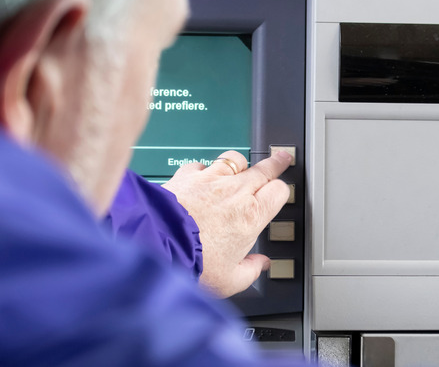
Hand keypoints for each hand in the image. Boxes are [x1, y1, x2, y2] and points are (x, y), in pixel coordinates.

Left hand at [162, 150, 291, 297]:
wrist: (156, 247)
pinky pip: (201, 164)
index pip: (279, 191)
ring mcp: (210, 180)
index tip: (282, 190)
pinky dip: (204, 169)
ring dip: (240, 163)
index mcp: (251, 217)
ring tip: (240, 166)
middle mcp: (235, 193)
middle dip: (275, 163)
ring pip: (235, 159)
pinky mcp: (186, 176)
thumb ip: (250, 270)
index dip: (282, 190)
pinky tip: (201, 177)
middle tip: (282, 158)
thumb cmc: (193, 265)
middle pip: (264, 169)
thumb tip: (260, 265)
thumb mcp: (229, 281)